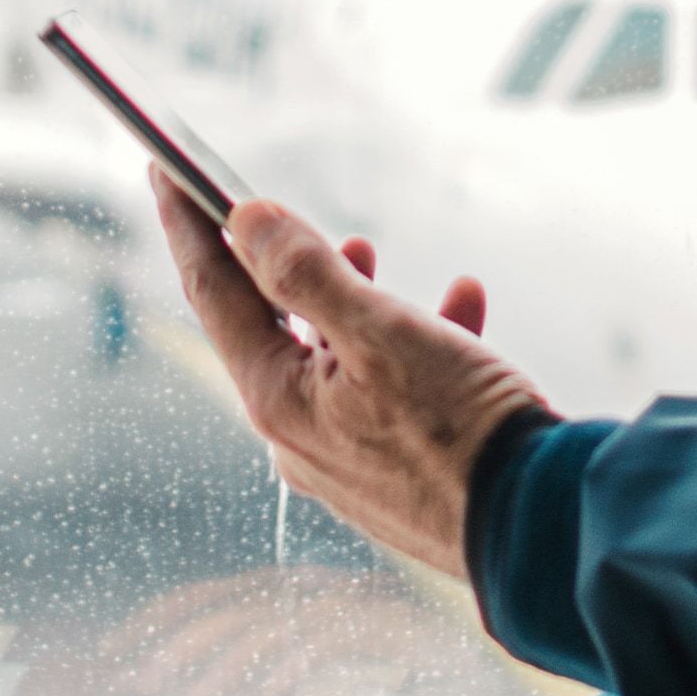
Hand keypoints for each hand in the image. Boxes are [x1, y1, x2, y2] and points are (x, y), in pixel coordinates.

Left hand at [153, 177, 550, 578]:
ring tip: (371, 253)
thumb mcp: (383, 335)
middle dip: (283, 262)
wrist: (535, 527)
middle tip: (284, 213)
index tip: (161, 167)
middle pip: (271, 326)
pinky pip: (386, 393)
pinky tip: (461, 308)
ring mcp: (344, 461)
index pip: (211, 293)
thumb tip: (244, 218)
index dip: (186, 224)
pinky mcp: (394, 473)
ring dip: (349, 299)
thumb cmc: (461, 430)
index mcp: (277, 400)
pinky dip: (413, 343)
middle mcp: (297, 436)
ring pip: (331, 357)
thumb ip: (307, 274)